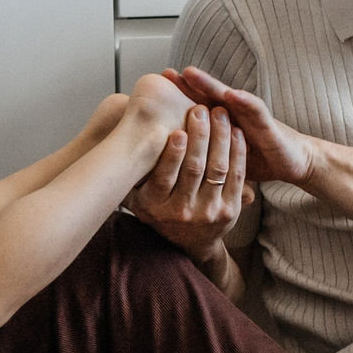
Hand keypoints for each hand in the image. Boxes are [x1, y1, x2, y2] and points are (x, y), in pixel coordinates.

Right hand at [125, 102, 250, 260]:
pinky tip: (236, 131)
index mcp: (155, 206)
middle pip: (194, 169)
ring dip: (220, 138)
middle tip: (201, 110)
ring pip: (217, 169)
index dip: (172, 155)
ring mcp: (208, 212)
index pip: (163, 178)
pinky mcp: (230, 211)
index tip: (177, 131)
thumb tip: (115, 144)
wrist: (189, 242)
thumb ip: (128, 174)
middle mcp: (182, 212)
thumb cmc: (158, 207)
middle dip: (199, 136)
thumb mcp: (135, 196)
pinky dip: (237, 151)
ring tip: (220, 113)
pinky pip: (237, 176)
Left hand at [174, 67, 316, 185]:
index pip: (196, 107)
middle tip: (166, 74)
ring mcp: (251, 116)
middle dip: (187, 84)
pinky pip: (256, 110)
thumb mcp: (224, 158)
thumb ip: (204, 156)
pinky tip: (232, 94)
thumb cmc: (258, 159)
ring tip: (191, 73)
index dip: (177, 100)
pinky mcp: (268, 124)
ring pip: (227, 96)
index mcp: (222, 124)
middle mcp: (235, 115)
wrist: (294, 163)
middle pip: (207, 96)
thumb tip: (174, 168)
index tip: (151, 92)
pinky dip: (244, 101)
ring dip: (209, 83)